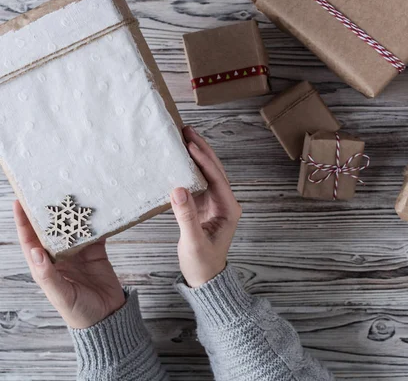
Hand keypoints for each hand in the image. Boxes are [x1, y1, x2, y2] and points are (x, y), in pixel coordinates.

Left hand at [13, 201, 124, 328]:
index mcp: (44, 267)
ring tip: (74, 195)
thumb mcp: (61, 295)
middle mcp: (59, 257)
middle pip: (50, 230)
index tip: (19, 201)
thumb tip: (35, 251)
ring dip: (73, 214)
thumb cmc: (79, 312)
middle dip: (48, 211)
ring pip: (72, 228)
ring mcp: (78, 254)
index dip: (23, 221)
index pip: (30, 240)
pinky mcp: (96, 252)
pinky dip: (96, 222)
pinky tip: (98, 211)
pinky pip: (95, 233)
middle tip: (49, 190)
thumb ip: (47, 275)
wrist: (108, 317)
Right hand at [170, 126, 241, 287]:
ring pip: (206, 172)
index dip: (204, 161)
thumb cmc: (203, 264)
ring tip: (183, 136)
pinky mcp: (203, 205)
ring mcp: (214, 203)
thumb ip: (186, 216)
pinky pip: (196, 181)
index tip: (190, 146)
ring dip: (195, 155)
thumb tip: (178, 190)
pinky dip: (188, 168)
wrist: (205, 278)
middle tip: (187, 130)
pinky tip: (178, 157)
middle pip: (214, 170)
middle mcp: (225, 203)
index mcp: (229, 210)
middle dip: (201, 149)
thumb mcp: (193, 242)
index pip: (217, 179)